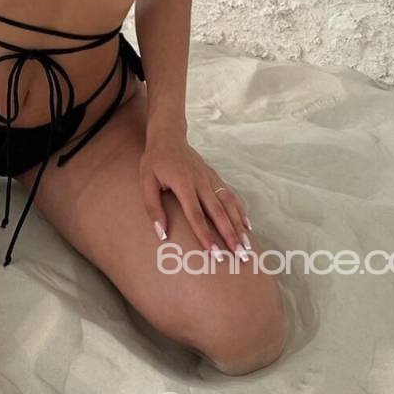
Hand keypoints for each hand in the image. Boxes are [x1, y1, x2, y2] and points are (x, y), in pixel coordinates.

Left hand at [139, 133, 252, 260]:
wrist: (168, 137)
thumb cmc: (154, 162)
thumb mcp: (146, 182)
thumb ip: (153, 207)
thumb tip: (161, 235)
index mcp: (183, 183)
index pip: (195, 214)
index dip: (204, 235)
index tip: (213, 253)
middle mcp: (201, 181)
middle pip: (218, 212)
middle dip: (229, 235)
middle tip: (240, 256)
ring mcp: (210, 178)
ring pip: (228, 204)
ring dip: (238, 226)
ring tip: (247, 247)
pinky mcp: (215, 177)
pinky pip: (230, 196)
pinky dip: (240, 211)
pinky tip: (247, 227)